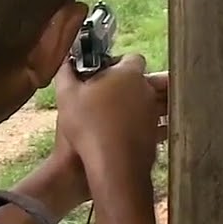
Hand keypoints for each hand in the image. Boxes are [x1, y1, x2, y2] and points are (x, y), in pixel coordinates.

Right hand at [53, 54, 166, 207]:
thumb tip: (64, 60)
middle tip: (115, 93)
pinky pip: (158, 125)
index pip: (132, 58)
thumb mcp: (67, 96)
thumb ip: (66, 74)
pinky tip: (134, 132)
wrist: (111, 165)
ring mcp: (155, 113)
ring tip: (123, 113)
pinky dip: (150, 126)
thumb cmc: (87, 125)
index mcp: (128, 74)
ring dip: (144, 104)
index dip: (119, 64)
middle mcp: (147, 90)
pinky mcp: (157, 135)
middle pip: (146, 79)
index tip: (107, 73)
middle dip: (134, 84)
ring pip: (154, 102)